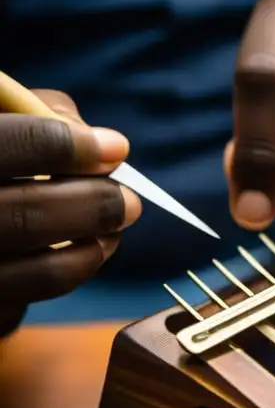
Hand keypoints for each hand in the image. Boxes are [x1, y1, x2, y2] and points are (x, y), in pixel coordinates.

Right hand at [0, 91, 140, 315]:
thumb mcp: (0, 115)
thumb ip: (37, 110)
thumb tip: (106, 146)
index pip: (5, 147)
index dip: (64, 147)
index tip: (115, 149)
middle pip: (24, 218)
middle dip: (93, 205)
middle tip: (128, 200)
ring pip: (43, 270)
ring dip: (95, 244)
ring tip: (116, 222)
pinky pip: (37, 297)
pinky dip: (76, 268)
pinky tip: (90, 247)